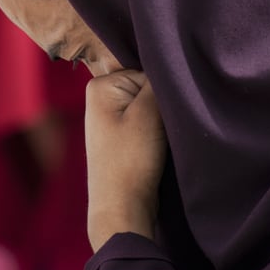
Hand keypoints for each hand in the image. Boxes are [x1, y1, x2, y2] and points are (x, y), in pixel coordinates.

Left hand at [85, 70, 165, 250]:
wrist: (122, 209)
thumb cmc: (131, 160)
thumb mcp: (148, 114)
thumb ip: (158, 82)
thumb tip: (169, 60)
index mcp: (100, 85)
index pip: (147, 72)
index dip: (164, 90)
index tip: (166, 112)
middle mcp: (100, 97)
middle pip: (147, 88)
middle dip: (161, 104)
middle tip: (164, 127)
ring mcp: (109, 118)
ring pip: (149, 107)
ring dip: (161, 120)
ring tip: (161, 138)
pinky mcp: (121, 137)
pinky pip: (146, 123)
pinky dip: (156, 132)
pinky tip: (158, 146)